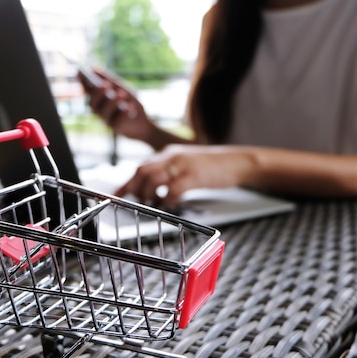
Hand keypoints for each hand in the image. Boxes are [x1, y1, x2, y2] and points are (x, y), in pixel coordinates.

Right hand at [77, 69, 155, 141]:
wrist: (143, 123)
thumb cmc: (130, 104)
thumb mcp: (123, 89)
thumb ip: (110, 80)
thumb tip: (94, 68)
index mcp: (99, 100)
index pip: (87, 91)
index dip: (82, 82)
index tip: (80, 71)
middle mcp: (99, 111)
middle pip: (93, 103)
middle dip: (98, 93)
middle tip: (106, 84)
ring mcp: (106, 120)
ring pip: (104, 112)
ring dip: (113, 102)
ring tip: (122, 93)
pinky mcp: (116, 128)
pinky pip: (118, 121)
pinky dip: (125, 113)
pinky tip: (131, 107)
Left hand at [114, 145, 253, 207]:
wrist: (239, 161)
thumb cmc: (215, 166)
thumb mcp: (188, 164)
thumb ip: (171, 171)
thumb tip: (154, 188)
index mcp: (169, 153)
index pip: (141, 167)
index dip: (127, 183)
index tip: (118, 195)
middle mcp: (172, 156)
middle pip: (141, 171)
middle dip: (135, 190)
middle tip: (138, 202)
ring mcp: (183, 165)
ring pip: (152, 179)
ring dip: (149, 194)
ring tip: (155, 203)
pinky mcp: (194, 175)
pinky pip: (173, 189)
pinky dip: (168, 199)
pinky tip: (172, 204)